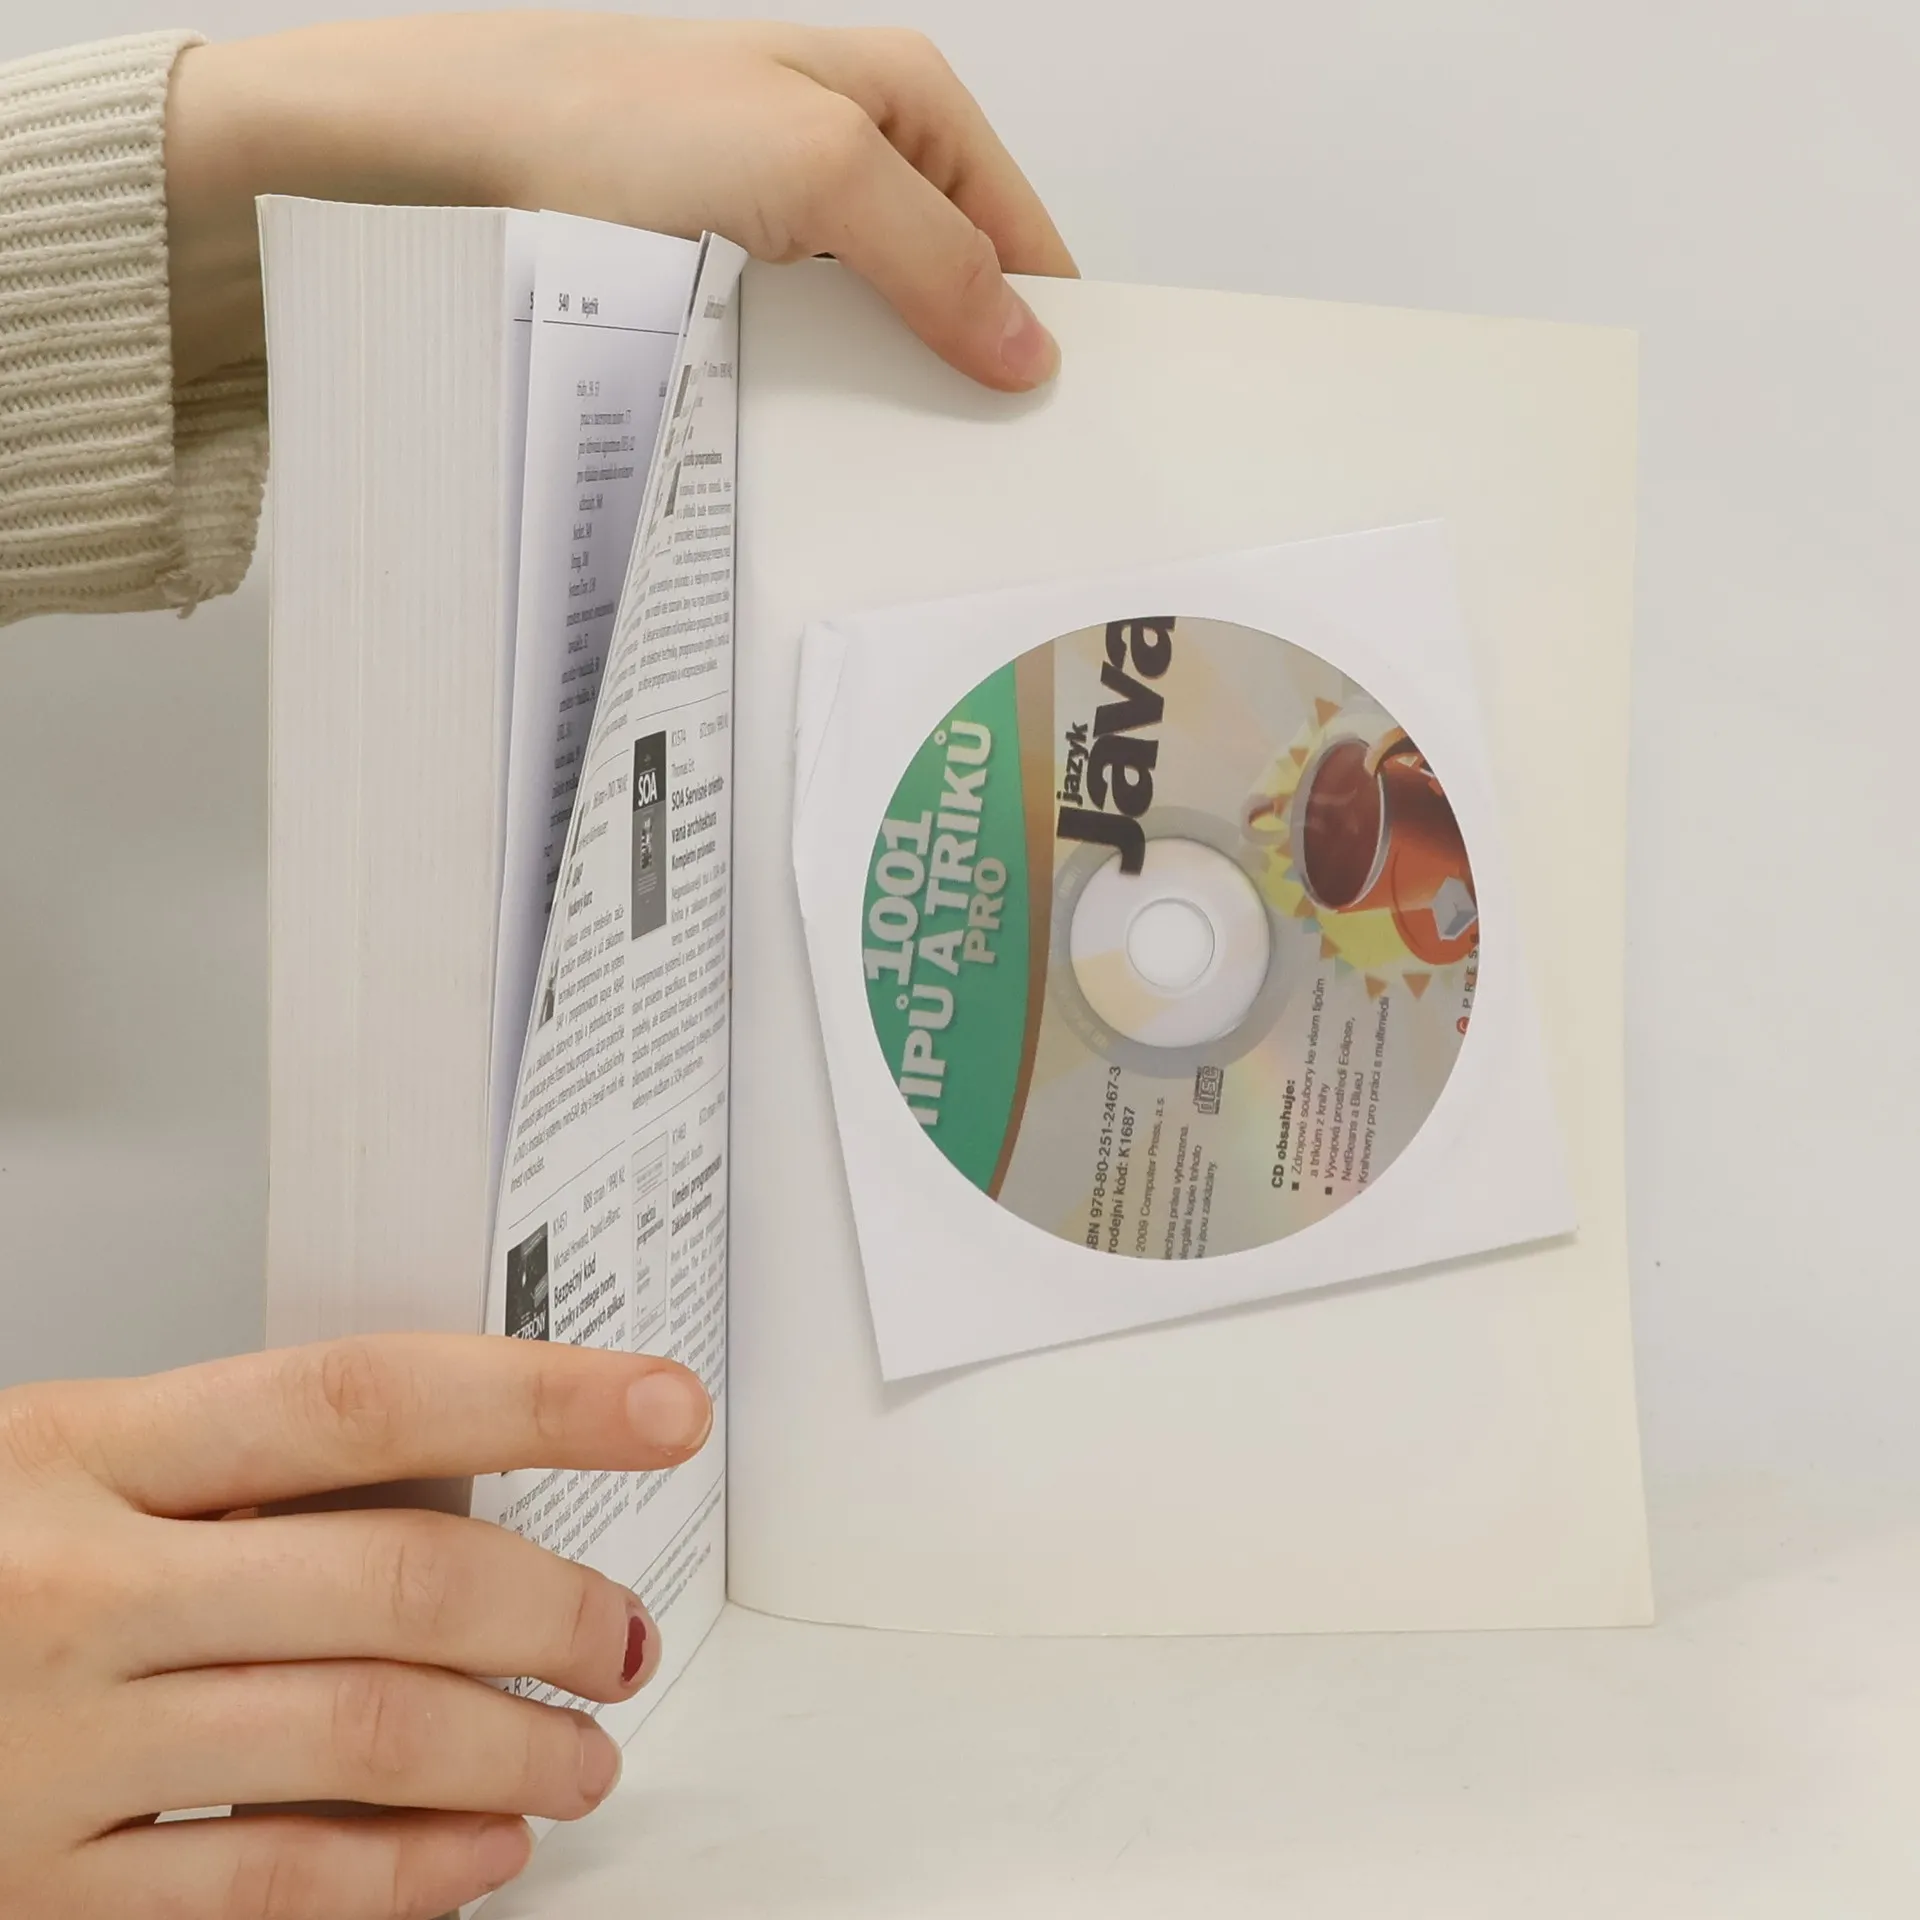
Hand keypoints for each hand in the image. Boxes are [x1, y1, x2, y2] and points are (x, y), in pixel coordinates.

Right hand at [0, 1335, 712, 1917]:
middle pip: (394, 1584)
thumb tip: (453, 1486)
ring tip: (584, 1751)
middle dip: (554, 1609)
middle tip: (622, 1632)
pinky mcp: (31, 1892)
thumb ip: (234, 1475)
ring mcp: (54, 1750)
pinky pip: (260, 1892)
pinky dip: (400, 1879)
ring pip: (356, 1739)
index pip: (366, 1400)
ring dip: (511, 1751)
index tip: (660, 1405)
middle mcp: (77, 1591)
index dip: (538, 1396)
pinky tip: (476, 1858)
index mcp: (87, 1450)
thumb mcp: (57, 1461)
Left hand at [165, 14, 1075, 389]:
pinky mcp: (727, 280)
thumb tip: (1026, 348)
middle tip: (977, 464)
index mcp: (906, 100)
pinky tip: (811, 441)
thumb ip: (939, 259)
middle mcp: (852, 156)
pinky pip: (807, 354)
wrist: (448, 153)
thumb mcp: (820, 170)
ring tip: (890, 461)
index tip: (1058, 421)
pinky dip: (817, 400)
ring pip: (879, 331)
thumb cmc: (609, 120)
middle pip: (957, 288)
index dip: (1048, 326)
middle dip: (968, 371)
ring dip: (887, 395)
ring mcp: (786, 223)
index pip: (1023, 232)